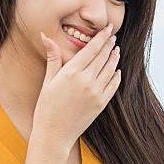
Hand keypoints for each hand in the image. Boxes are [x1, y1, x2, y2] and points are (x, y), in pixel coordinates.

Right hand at [34, 24, 120, 148]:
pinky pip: (113, 85)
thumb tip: (46, 36)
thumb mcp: (48, 81)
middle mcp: (86, 81)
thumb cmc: (46, 107)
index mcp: (71, 73)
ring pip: (110, 70)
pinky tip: (117, 70)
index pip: (91, 49)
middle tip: (113, 35)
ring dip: (114, 58)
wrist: (54, 135)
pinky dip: (117, 76)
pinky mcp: (101, 104)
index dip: (102, 37)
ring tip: (116, 50)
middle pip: (102, 57)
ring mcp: (96, 93)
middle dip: (109, 45)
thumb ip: (53, 57)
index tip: (108, 28)